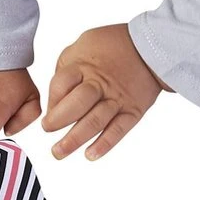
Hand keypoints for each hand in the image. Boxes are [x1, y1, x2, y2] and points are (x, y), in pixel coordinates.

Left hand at [42, 24, 168, 160]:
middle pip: (77, 104)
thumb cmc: (113, 46)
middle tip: (48, 130)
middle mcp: (100, 83)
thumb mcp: (83, 44)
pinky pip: (118, 130)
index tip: (47, 112)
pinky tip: (90, 155)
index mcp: (84, 66)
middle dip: (58, 120)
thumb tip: (55, 99)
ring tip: (58, 152)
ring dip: (75, 139)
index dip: (51, 100)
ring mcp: (117, 99)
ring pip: (95, 121)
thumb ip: (67, 68)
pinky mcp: (132, 110)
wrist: (151, 47)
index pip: (61, 85)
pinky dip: (104, 144)